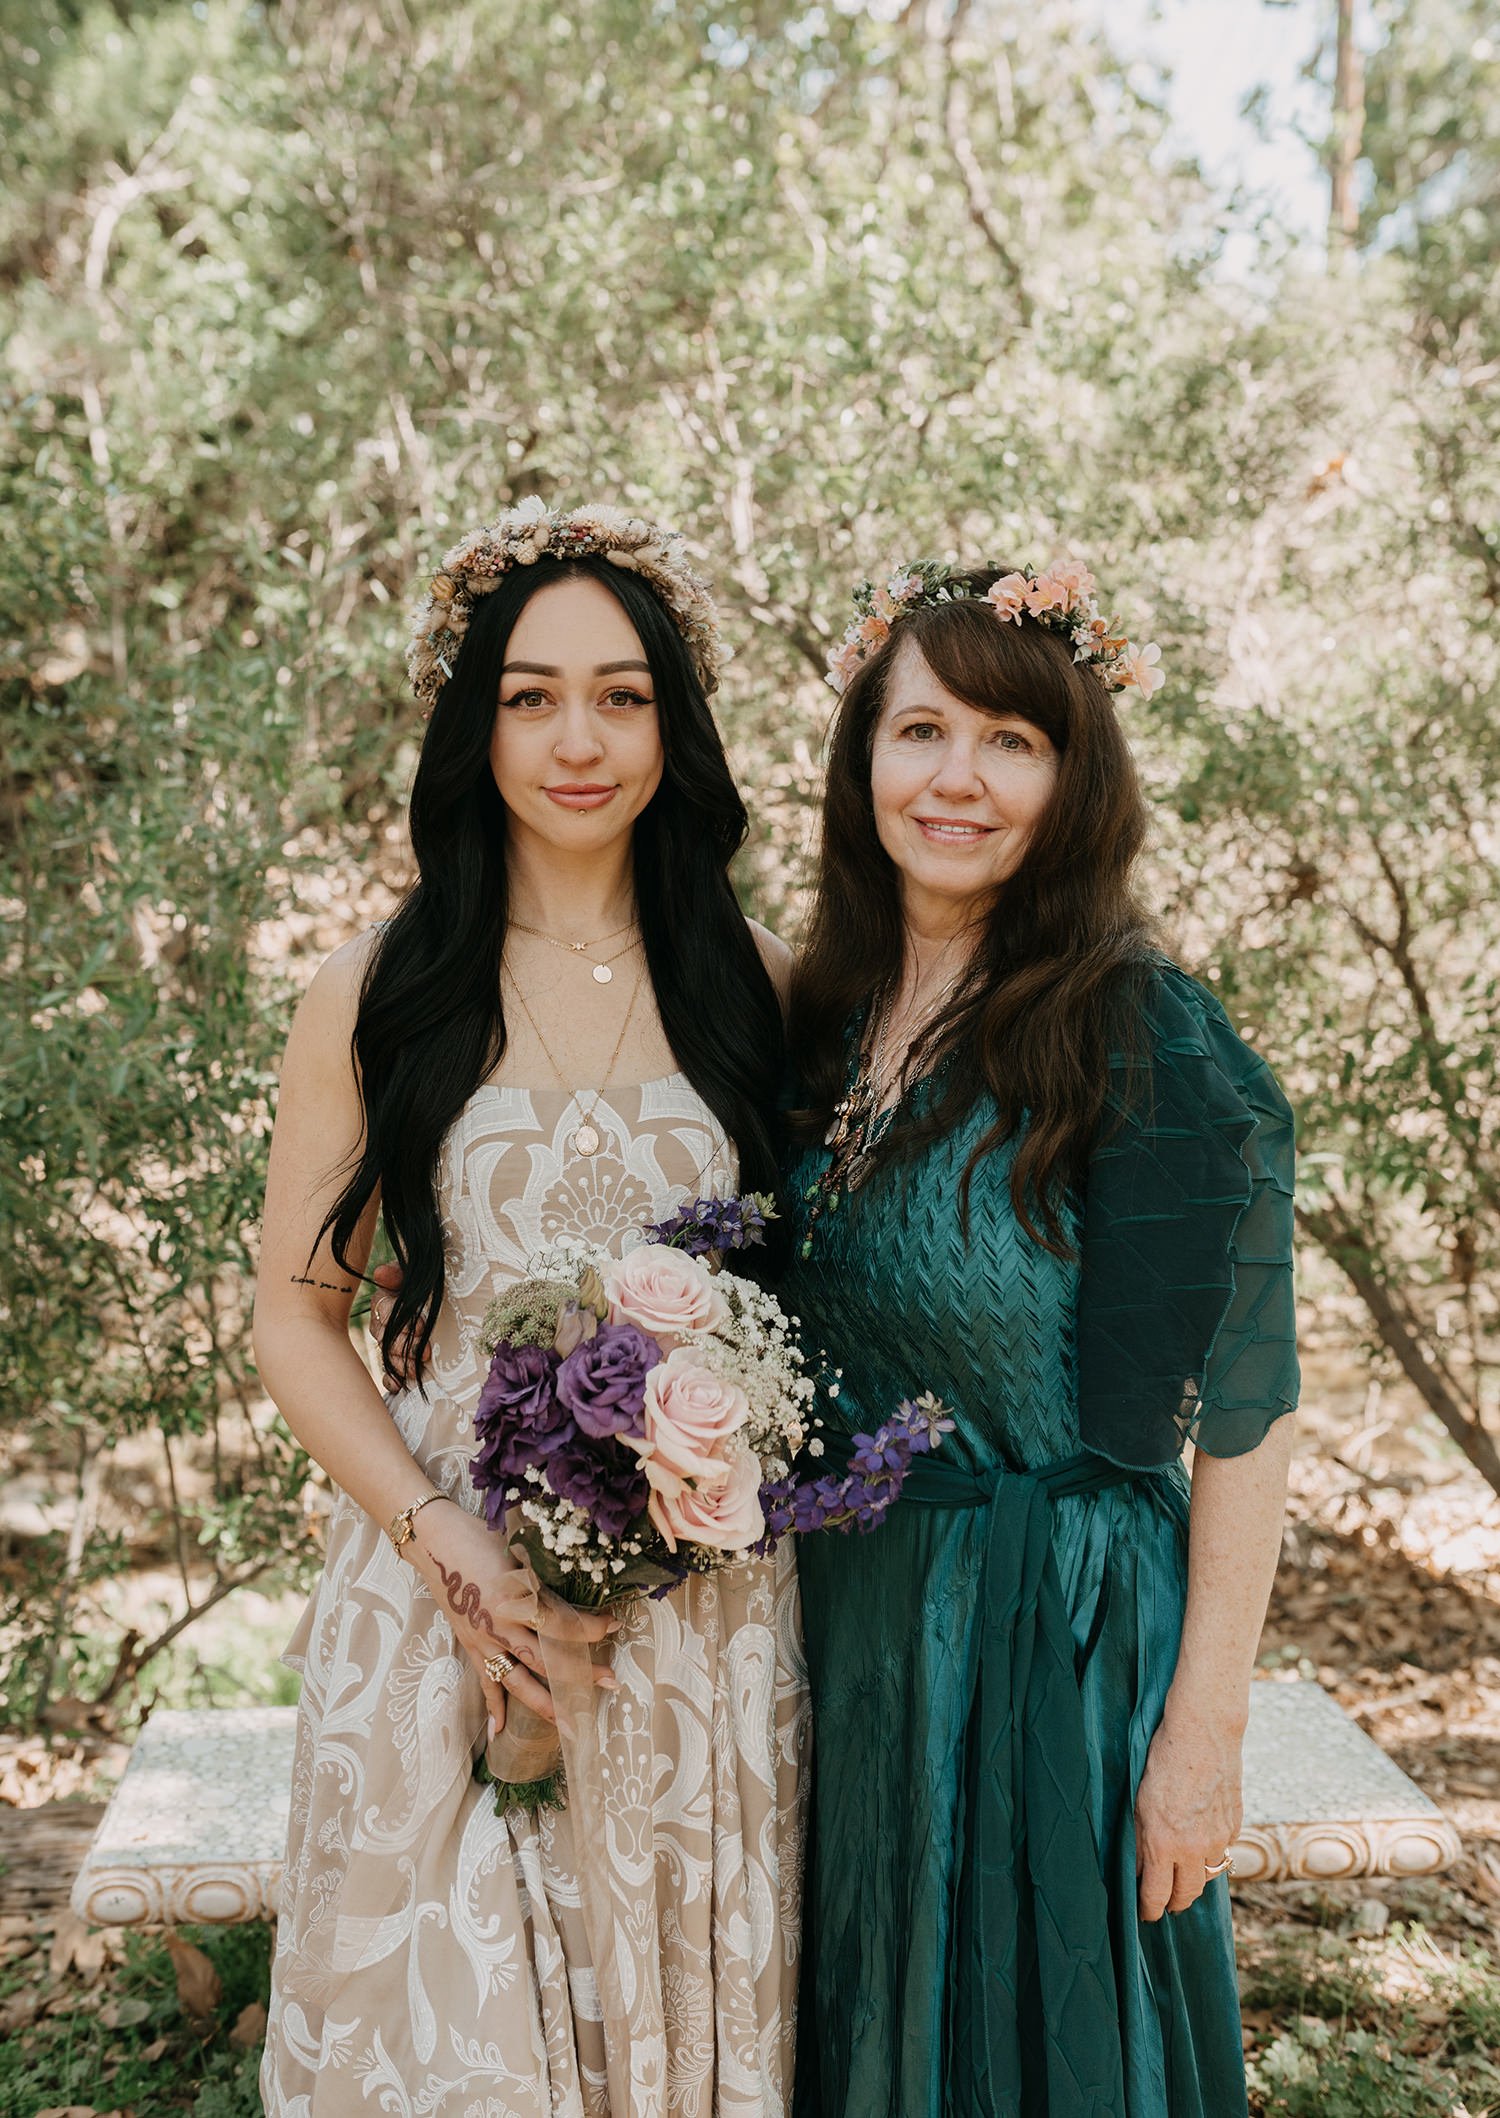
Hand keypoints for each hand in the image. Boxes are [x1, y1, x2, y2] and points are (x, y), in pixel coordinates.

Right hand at [369, 1259, 419, 1388]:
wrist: (439, 1298)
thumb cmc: (424, 1283)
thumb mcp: (414, 1273)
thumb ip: (398, 1273)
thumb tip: (381, 1273)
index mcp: (384, 1301)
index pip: (384, 1311)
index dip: (400, 1321)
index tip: (422, 1328)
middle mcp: (382, 1323)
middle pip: (385, 1337)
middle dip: (404, 1347)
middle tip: (423, 1353)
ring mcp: (388, 1342)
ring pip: (387, 1355)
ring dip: (400, 1364)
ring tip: (416, 1370)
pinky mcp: (396, 1358)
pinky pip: (387, 1371)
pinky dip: (391, 1379)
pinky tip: (397, 1386)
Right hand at [403, 1499, 616, 1735]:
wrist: (434, 1542)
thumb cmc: (479, 1538)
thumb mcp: (518, 1555)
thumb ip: (541, 1584)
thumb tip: (571, 1604)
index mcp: (514, 1598)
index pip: (560, 1622)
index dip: (590, 1627)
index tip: (614, 1626)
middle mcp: (501, 1625)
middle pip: (546, 1659)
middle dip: (580, 1673)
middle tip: (610, 1683)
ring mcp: (484, 1640)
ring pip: (518, 1681)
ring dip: (546, 1704)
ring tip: (570, 1725)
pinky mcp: (471, 1646)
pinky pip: (485, 1681)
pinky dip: (493, 1706)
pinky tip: (499, 1731)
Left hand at [1134, 1691, 1243, 1921]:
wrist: (1203, 1732)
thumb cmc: (1162, 1761)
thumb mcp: (1138, 1802)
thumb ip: (1140, 1841)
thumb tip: (1138, 1870)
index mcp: (1164, 1844)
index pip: (1157, 1895)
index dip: (1149, 1910)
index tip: (1144, 1914)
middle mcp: (1195, 1848)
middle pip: (1187, 1895)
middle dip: (1174, 1903)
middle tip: (1163, 1903)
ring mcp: (1218, 1837)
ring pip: (1208, 1876)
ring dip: (1194, 1880)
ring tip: (1181, 1877)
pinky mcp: (1234, 1824)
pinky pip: (1222, 1851)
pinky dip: (1210, 1854)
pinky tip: (1200, 1844)